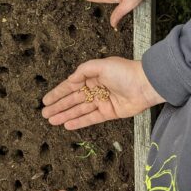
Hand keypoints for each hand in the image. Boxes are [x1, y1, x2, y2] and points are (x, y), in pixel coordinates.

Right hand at [42, 57, 164, 129]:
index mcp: (92, 76)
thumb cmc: (125, 72)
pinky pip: (91, 118)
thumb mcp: (101, 65)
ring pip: (79, 110)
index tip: (45, 100)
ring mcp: (102, 101)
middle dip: (58, 106)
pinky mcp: (109, 113)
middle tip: (45, 113)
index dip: (57, 93)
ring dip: (65, 115)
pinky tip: (67, 125)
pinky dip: (79, 122)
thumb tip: (70, 80)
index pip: (70, 86)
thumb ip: (83, 71)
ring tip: (52, 120)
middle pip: (73, 99)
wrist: (146, 85)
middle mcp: (95, 89)